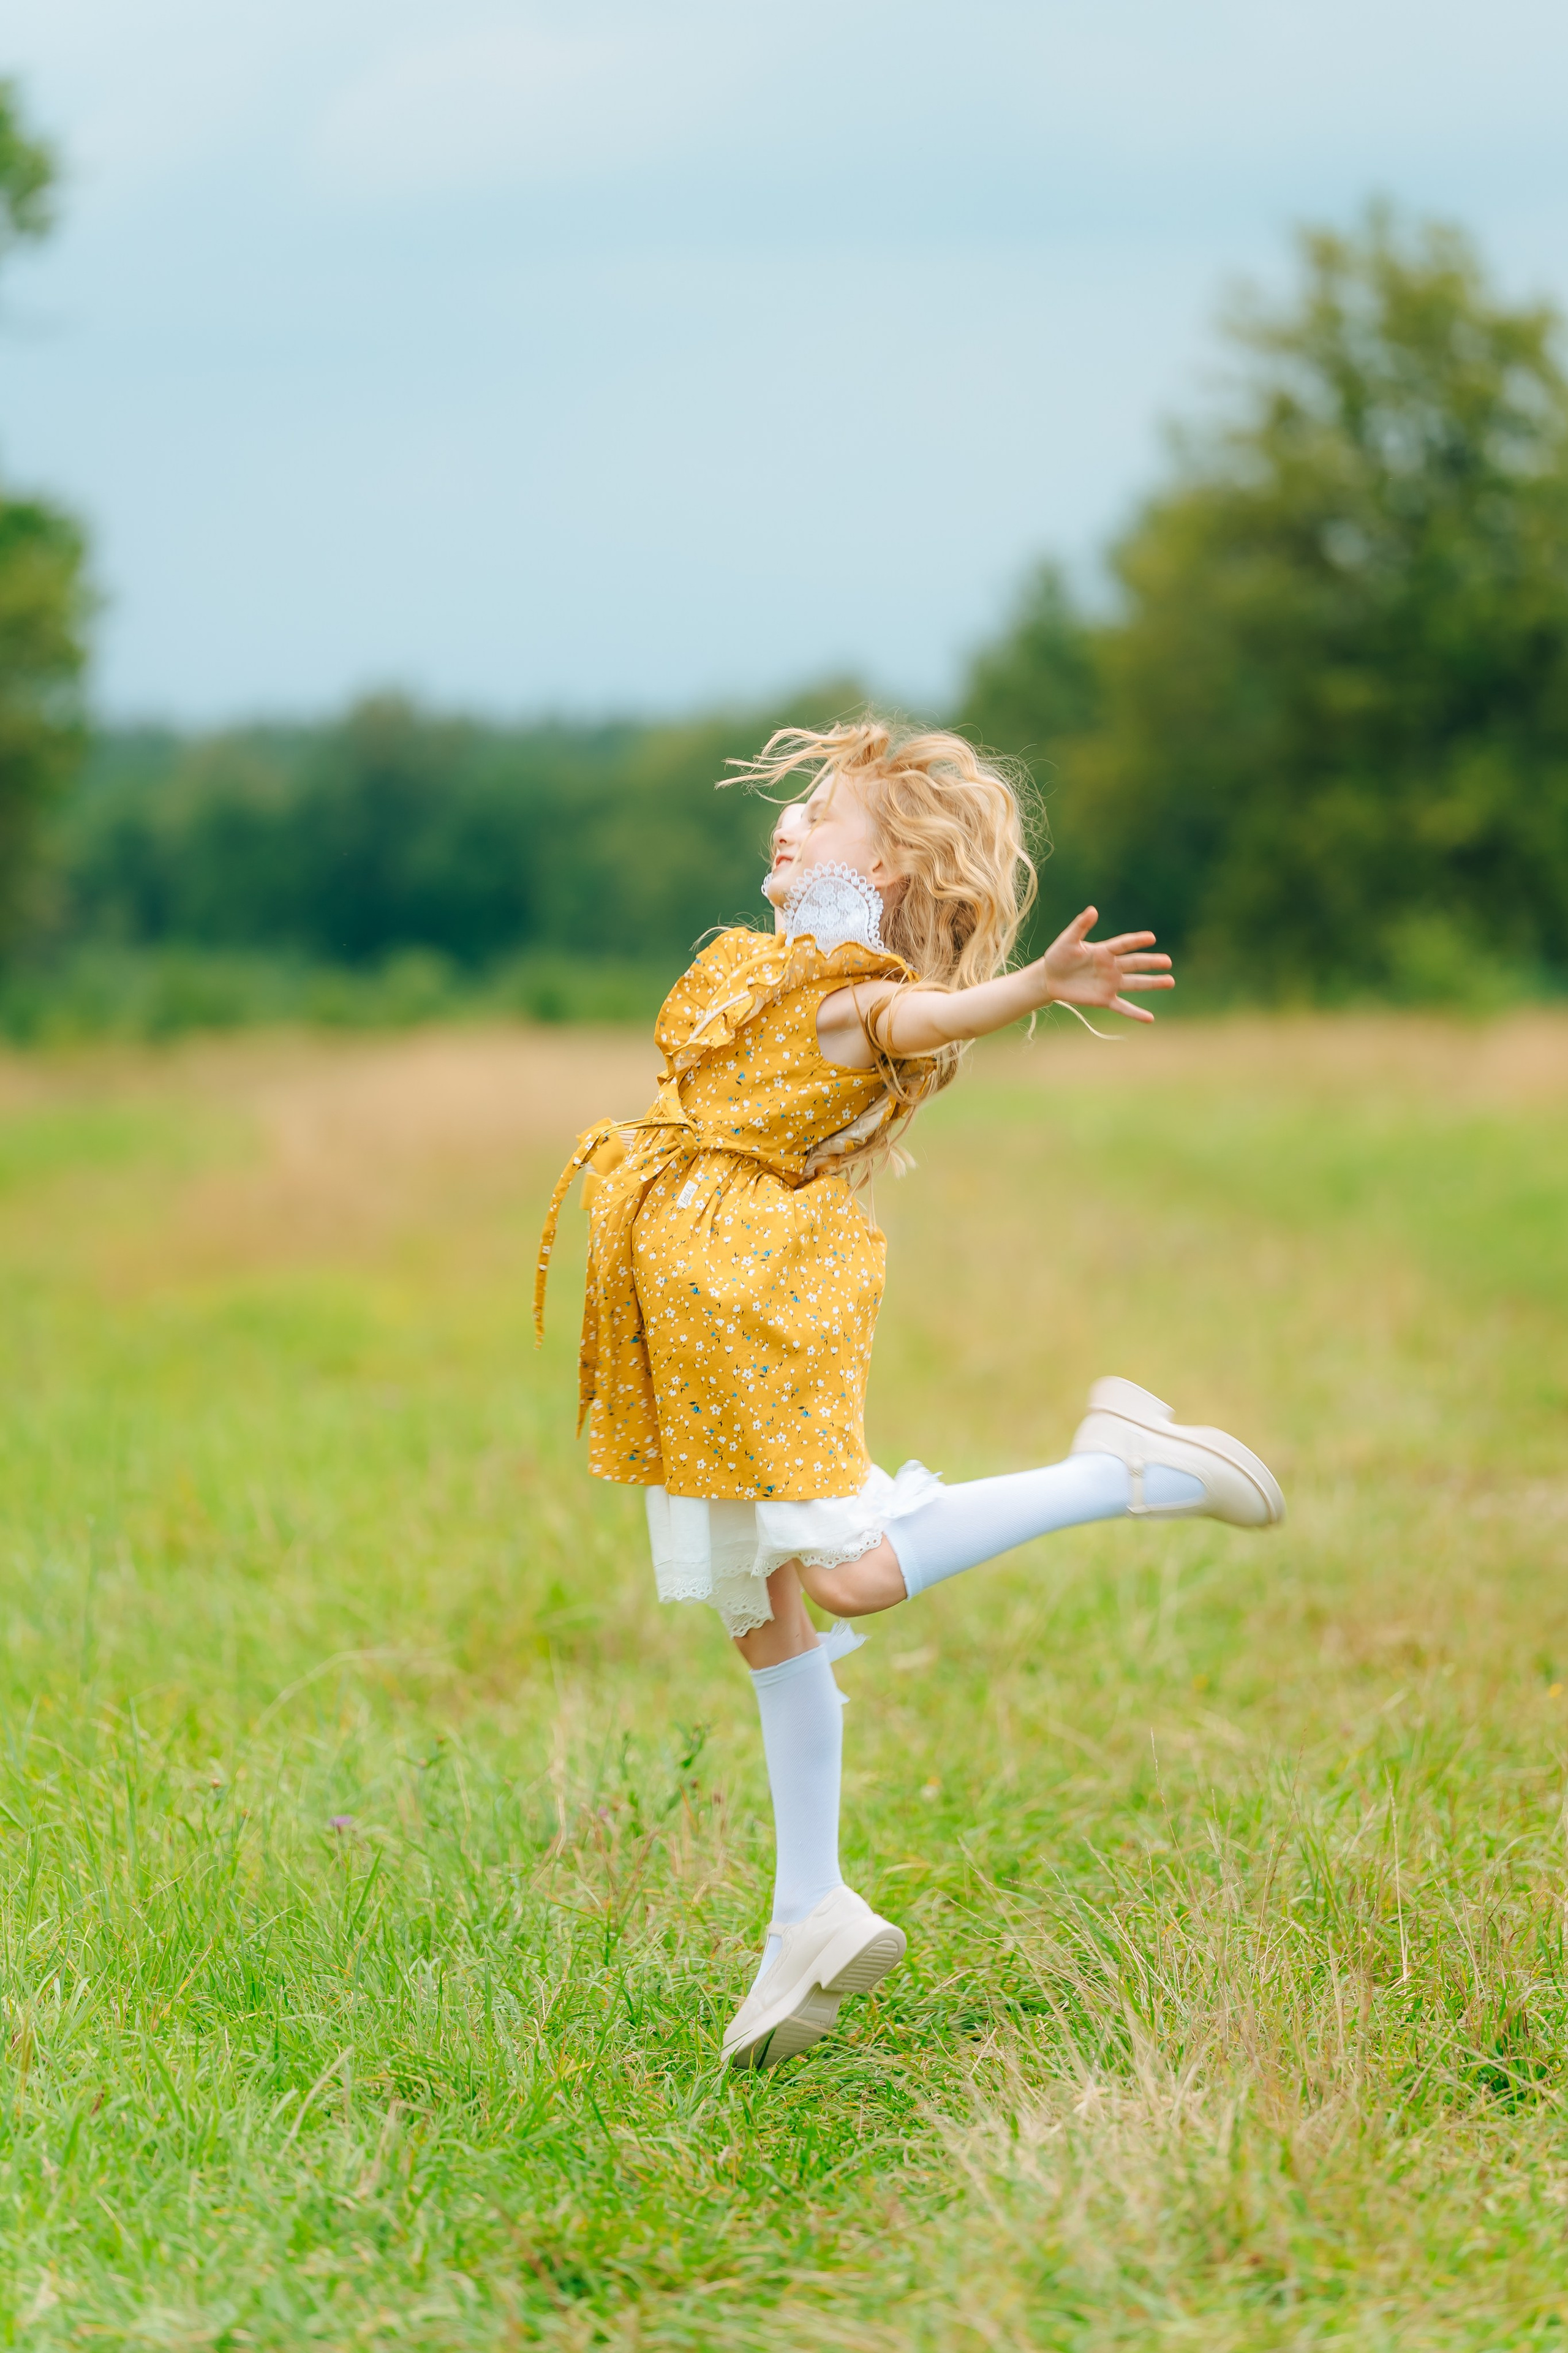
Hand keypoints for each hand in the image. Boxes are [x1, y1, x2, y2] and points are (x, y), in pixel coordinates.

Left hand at [1036, 907, 1172, 1022]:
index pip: (1124, 944)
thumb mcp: (1068, 940)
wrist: (1050, 979)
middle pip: (1135, 964)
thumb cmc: (1058, 956)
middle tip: (1168, 961)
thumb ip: (1080, 926)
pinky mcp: (1105, 999)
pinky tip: (1150, 1019)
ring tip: (1170, 981)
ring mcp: (1110, 984)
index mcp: (1104, 951)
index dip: (1136, 941)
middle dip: (1152, 963)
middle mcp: (1112, 967)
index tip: (1151, 937)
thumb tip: (1093, 910)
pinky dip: (1135, 1013)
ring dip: (1153, 983)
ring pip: (1136, 984)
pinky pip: (1123, 1007)